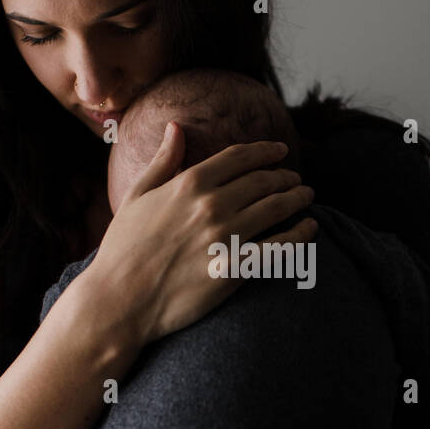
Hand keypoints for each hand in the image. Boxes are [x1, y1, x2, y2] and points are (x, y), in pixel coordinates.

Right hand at [88, 121, 318, 343]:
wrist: (119, 301)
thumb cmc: (122, 249)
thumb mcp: (136, 196)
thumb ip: (163, 161)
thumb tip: (176, 127)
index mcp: (188, 184)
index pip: (239, 158)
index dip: (264, 151)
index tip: (279, 151)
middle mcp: (211, 206)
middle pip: (262, 181)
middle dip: (285, 176)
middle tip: (296, 178)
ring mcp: (225, 238)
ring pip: (276, 208)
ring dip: (297, 198)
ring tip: (306, 196)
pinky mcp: (234, 270)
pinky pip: (279, 249)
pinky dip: (300, 235)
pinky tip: (310, 229)